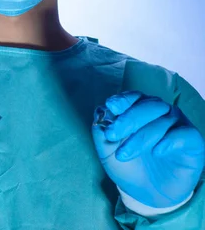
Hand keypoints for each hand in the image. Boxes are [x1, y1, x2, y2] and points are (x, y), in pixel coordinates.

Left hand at [92, 91, 204, 207]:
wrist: (149, 194)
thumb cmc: (129, 166)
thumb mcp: (107, 151)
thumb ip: (101, 132)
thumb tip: (99, 111)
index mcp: (139, 110)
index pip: (133, 97)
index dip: (122, 100)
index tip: (110, 106)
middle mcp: (160, 113)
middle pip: (147, 106)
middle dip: (127, 120)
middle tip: (111, 135)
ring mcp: (177, 126)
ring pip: (162, 122)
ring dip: (140, 138)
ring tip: (123, 155)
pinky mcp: (193, 142)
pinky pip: (185, 134)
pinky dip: (170, 140)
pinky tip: (157, 151)